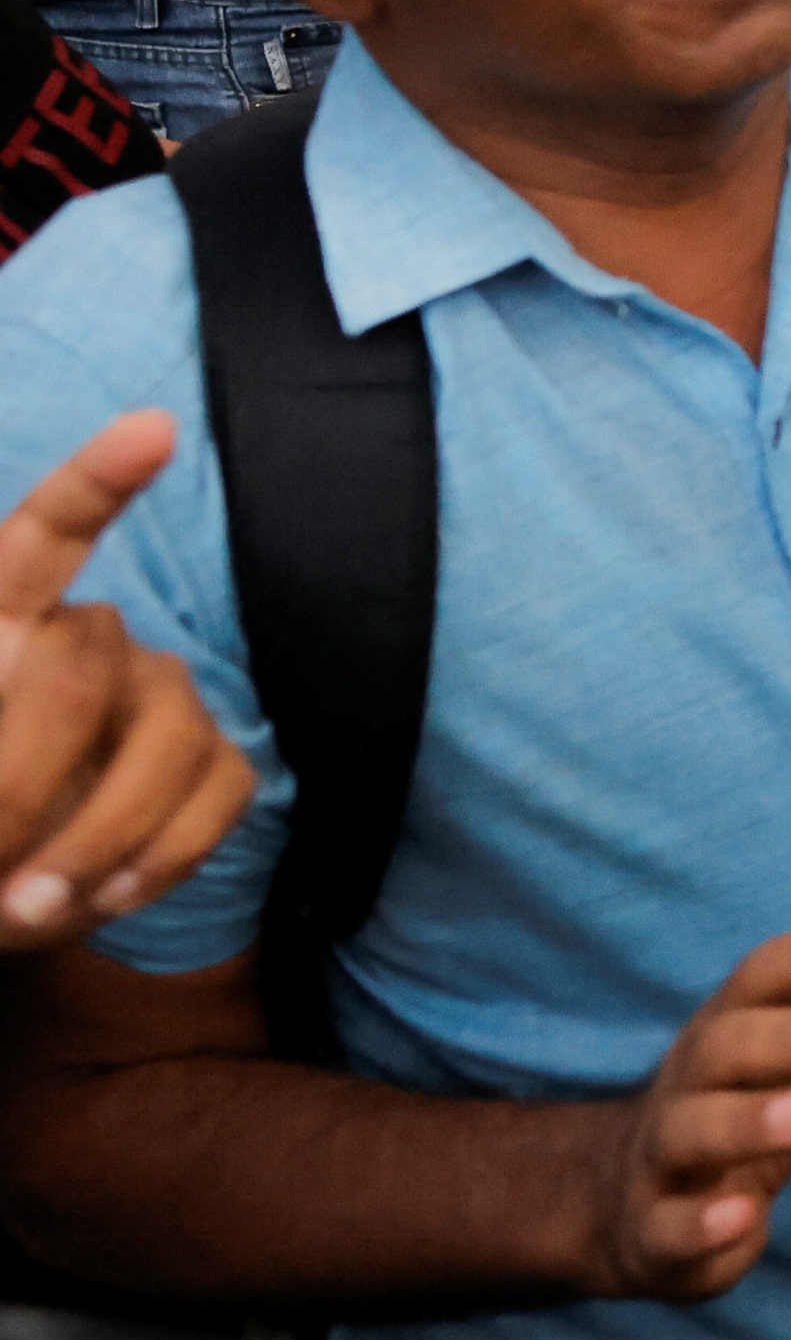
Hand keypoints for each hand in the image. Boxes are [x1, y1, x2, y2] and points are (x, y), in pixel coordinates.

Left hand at [0, 414, 247, 945]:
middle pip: (85, 661)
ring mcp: (166, 701)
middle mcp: (94, 646)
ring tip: (31, 910)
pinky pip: (220, 795)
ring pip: (171, 734)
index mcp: (7, 627)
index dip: (99, 483)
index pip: (47, 537)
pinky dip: (158, 859)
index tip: (156, 429)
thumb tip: (7, 805)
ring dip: (97, 836)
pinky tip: (101, 900)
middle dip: (22, 774)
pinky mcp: (216, 766)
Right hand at [582, 886, 790, 1301]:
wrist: (624, 1205)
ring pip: (693, 1132)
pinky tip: (744, 1216)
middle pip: (728, 1048)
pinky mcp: (654, 1234)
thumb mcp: (780, 1037)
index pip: (763, 979)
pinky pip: (670, 1228)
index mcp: (727, 1029)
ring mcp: (663, 1159)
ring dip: (752, 1122)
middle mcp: (688, 1083)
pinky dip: (703, 1224)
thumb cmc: (734, 1100)